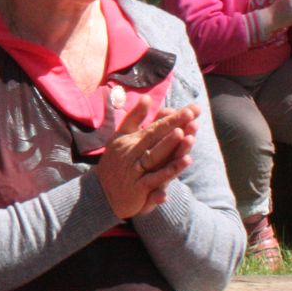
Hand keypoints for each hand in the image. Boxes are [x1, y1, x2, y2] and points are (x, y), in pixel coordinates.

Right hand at [93, 99, 196, 219]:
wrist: (101, 193)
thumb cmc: (116, 162)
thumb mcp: (121, 137)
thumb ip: (135, 118)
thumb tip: (147, 97)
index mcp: (130, 140)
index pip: (154, 126)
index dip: (171, 118)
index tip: (190, 109)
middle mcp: (132, 153)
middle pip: (155, 138)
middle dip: (173, 126)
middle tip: (190, 114)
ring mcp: (135, 171)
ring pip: (155, 157)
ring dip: (169, 147)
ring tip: (186, 136)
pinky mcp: (138, 188)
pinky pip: (154, 180)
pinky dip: (168, 173)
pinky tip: (184, 163)